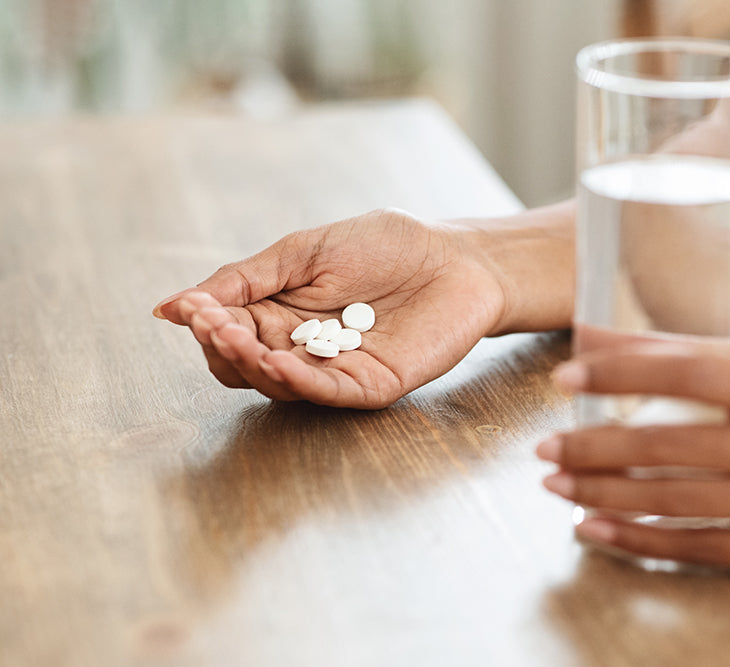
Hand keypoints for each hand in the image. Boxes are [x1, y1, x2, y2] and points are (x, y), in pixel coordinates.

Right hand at [154, 208, 508, 408]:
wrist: (453, 256)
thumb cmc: (383, 247)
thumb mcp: (300, 253)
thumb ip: (241, 281)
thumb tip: (169, 307)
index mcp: (279, 316)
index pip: (227, 336)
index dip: (207, 326)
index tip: (194, 308)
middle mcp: (301, 349)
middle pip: (243, 366)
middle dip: (223, 346)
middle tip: (213, 322)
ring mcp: (335, 370)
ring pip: (279, 384)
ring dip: (251, 364)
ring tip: (235, 338)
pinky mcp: (370, 384)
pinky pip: (326, 391)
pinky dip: (297, 380)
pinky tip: (275, 361)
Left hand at [537, 341, 729, 582]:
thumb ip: (711, 366)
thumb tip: (621, 343)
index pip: (686, 372)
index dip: (618, 373)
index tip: (565, 377)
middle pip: (665, 445)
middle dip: (592, 449)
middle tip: (545, 449)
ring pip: (672, 501)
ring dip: (603, 495)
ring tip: (557, 486)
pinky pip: (696, 548)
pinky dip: (638, 540)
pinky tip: (595, 531)